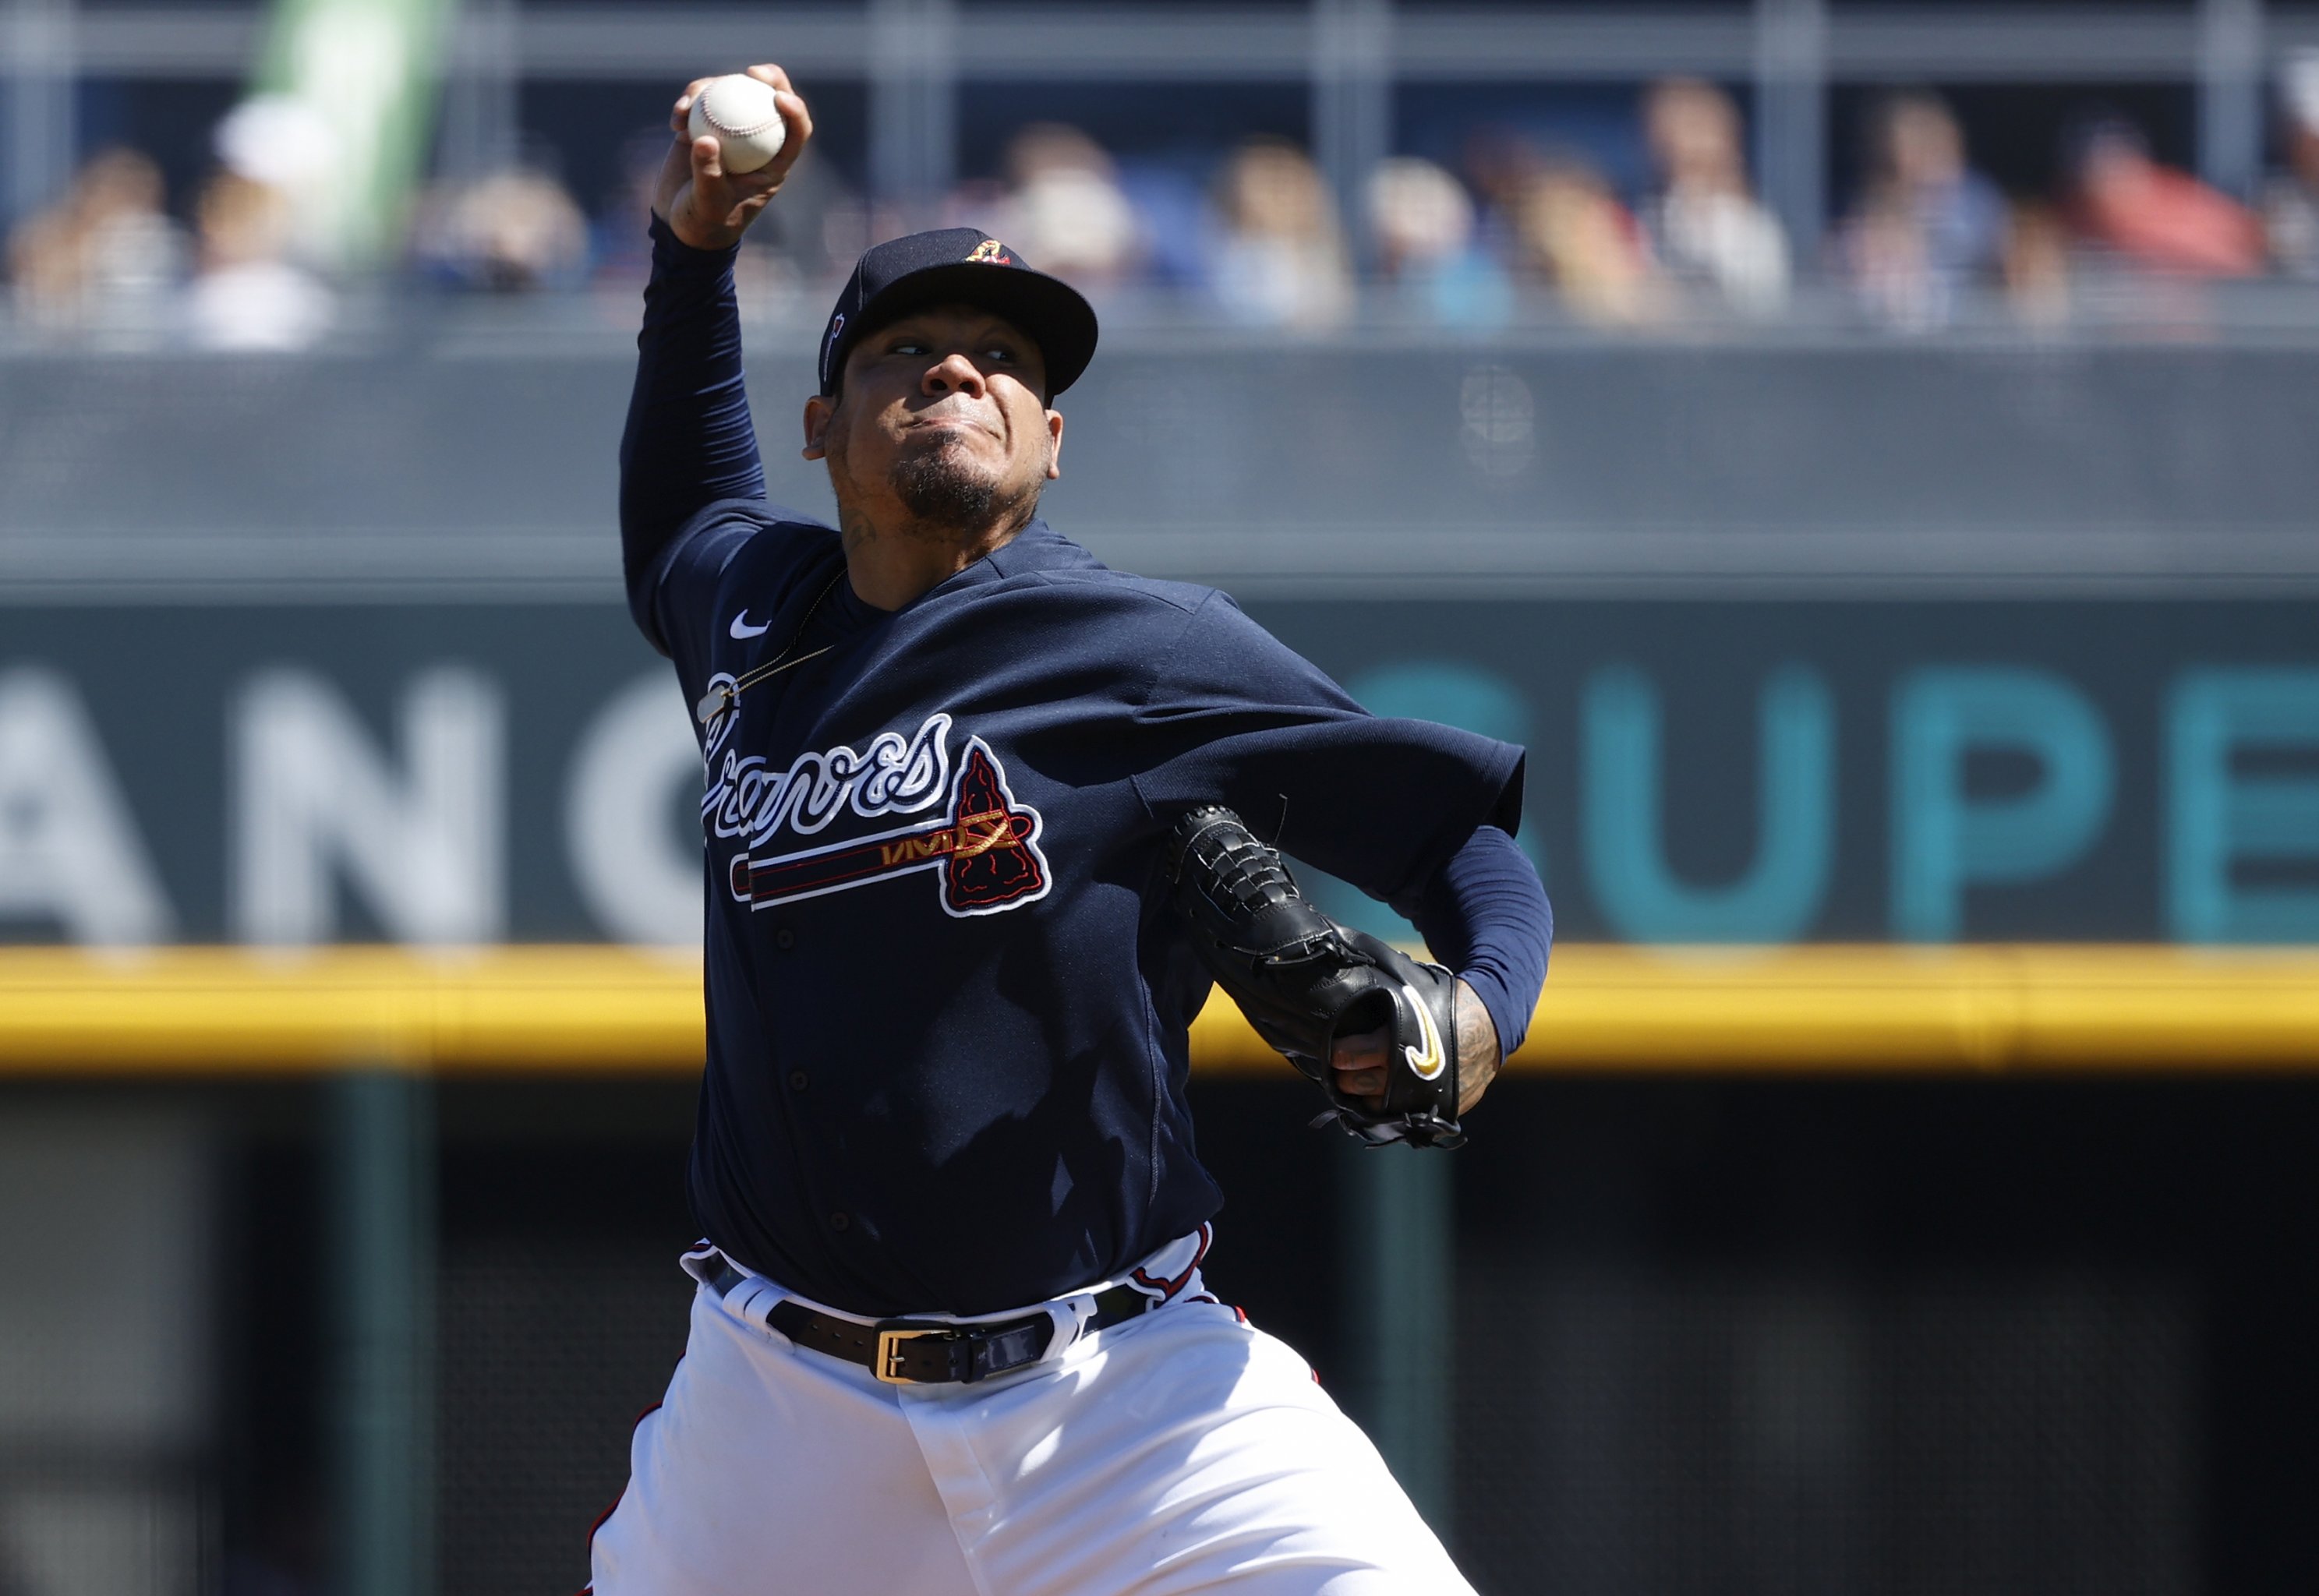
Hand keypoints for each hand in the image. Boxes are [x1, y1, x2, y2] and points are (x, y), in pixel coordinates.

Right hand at [654, 65, 813, 250]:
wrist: (679, 225)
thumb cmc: (703, 223)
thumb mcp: (707, 204)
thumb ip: (708, 174)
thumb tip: (705, 139)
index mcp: (772, 164)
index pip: (795, 133)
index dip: (796, 110)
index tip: (779, 98)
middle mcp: (755, 143)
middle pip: (770, 101)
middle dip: (768, 79)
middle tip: (750, 72)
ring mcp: (730, 133)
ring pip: (732, 95)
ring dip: (711, 90)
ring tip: (687, 107)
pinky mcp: (704, 127)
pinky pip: (702, 103)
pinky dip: (689, 105)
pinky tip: (676, 118)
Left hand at [1328, 978, 1501, 1117]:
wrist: (1490, 1024)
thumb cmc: (1446, 1002)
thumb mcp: (1415, 990)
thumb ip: (1383, 993)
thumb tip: (1348, 969)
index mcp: (1407, 1038)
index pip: (1362, 1053)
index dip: (1344, 1053)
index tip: (1334, 1051)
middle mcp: (1416, 1071)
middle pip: (1367, 1084)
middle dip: (1347, 1079)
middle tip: (1339, 1070)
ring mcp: (1430, 1095)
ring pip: (1382, 1108)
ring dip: (1366, 1098)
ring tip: (1357, 1086)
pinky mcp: (1442, 1109)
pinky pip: (1407, 1117)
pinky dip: (1392, 1109)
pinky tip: (1381, 1098)